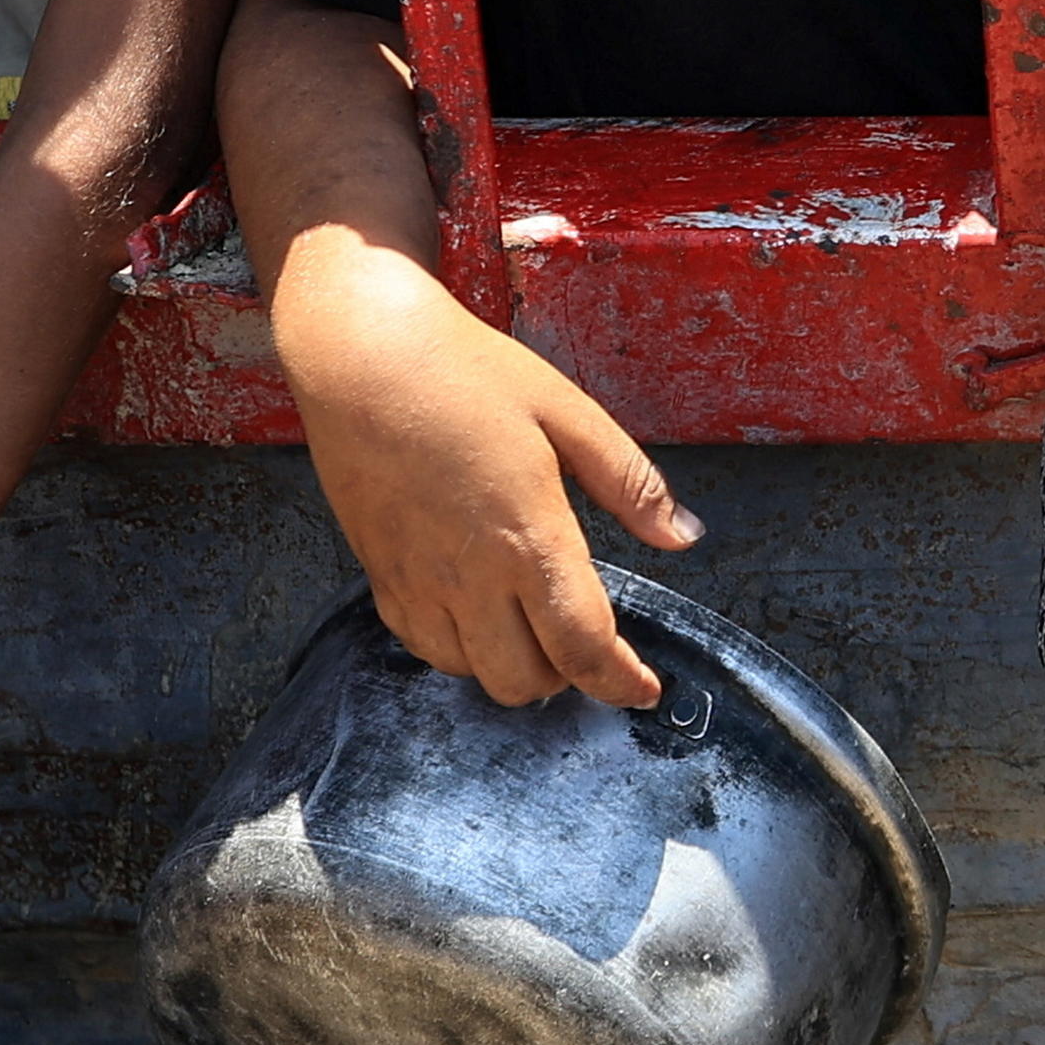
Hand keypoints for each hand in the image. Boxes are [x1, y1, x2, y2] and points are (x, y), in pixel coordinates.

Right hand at [285, 250, 702, 706]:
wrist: (360, 356)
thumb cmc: (467, 373)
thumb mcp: (567, 412)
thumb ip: (630, 483)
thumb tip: (685, 537)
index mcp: (528, 536)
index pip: (583, 646)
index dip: (620, 682)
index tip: (644, 688)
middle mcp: (469, 575)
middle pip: (525, 682)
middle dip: (569, 678)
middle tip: (588, 641)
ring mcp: (418, 582)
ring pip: (471, 673)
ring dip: (513, 666)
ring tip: (534, 626)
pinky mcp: (380, 575)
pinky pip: (422, 646)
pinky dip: (461, 649)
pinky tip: (479, 612)